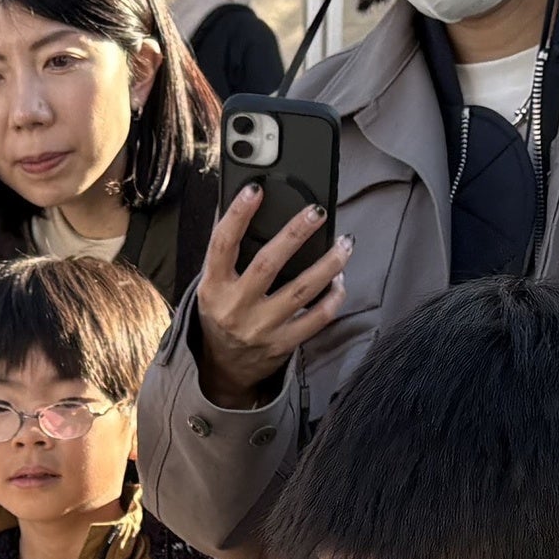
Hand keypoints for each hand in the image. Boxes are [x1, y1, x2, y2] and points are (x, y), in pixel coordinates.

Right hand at [189, 185, 349, 407]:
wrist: (224, 368)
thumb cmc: (222, 315)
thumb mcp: (212, 285)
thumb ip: (227, 254)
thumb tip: (245, 207)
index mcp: (214, 287)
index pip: (222, 244)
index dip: (238, 215)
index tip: (255, 189)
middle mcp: (236, 308)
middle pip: (268, 264)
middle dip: (295, 233)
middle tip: (316, 211)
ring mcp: (261, 328)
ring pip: (301, 291)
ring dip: (328, 264)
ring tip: (345, 243)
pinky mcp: (283, 345)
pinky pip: (316, 319)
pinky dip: (333, 298)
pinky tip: (340, 280)